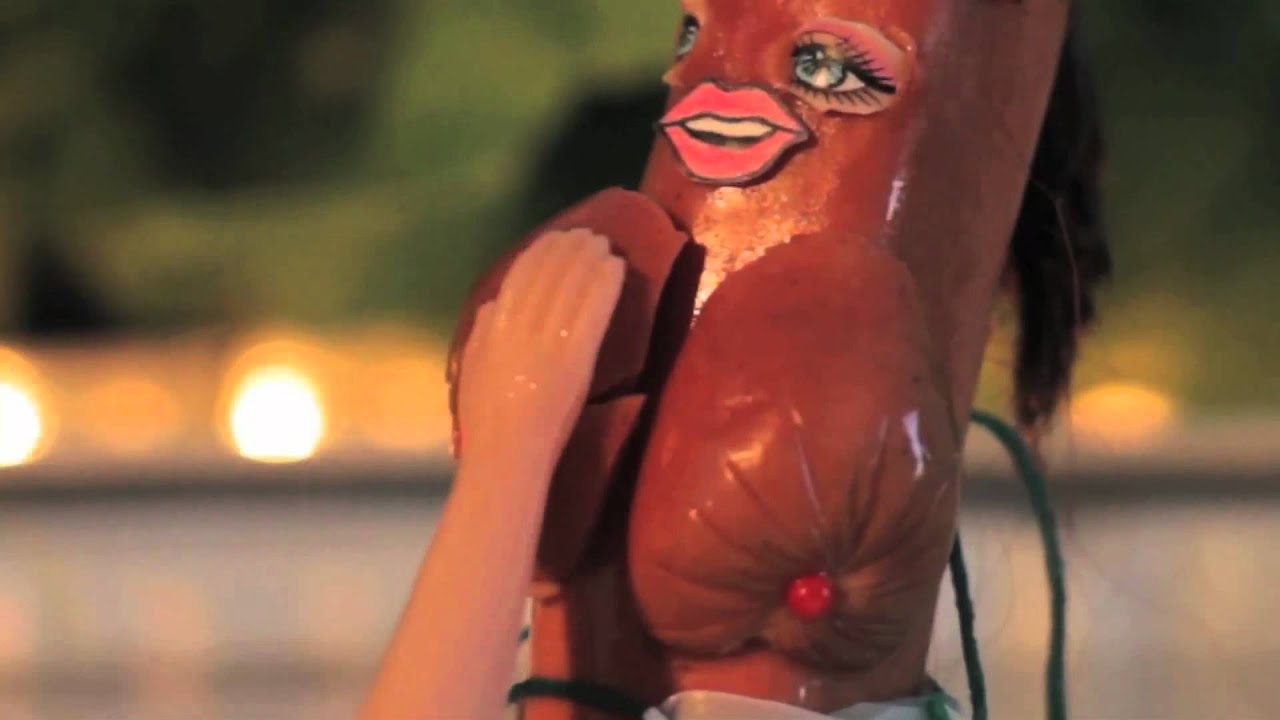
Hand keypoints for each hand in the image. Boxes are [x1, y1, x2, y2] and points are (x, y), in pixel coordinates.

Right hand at [457, 229, 624, 466]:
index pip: (519, 279)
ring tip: (605, 243)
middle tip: (588, 232)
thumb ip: (480, 336)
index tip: (555, 238)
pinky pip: (592, 313)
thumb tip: (492, 305)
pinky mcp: (575, 360)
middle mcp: (518, 329)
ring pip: (571, 288)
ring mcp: (547, 343)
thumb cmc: (486, 425)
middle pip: (547, 276)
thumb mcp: (470, 372)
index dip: (539, 254)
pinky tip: (617, 268)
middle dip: (568, 249)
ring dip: (588, 260)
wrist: (506, 457)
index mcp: (494, 331)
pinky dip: (605, 286)